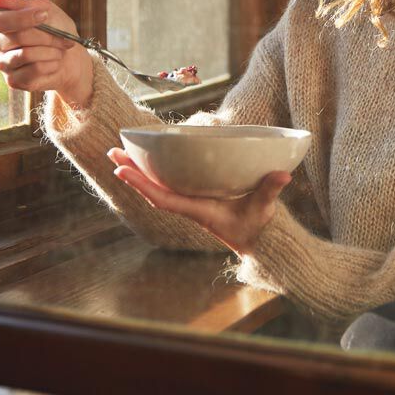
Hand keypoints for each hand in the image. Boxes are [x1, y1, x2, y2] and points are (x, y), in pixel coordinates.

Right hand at [0, 0, 93, 107]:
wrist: (71, 57)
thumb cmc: (56, 28)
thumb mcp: (44, 9)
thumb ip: (22, 4)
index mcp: (1, 24)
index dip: (22, 18)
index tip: (44, 15)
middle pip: (16, 37)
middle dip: (45, 36)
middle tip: (64, 38)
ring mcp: (3, 63)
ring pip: (26, 54)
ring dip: (50, 51)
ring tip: (60, 50)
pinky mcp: (13, 80)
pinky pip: (33, 70)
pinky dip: (51, 64)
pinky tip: (55, 62)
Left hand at [106, 147, 292, 256]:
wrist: (257, 241)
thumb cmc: (258, 226)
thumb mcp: (264, 209)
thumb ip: (270, 191)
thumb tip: (282, 175)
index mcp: (199, 210)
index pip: (164, 198)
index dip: (142, 185)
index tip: (122, 171)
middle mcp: (188, 206)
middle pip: (152, 189)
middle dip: (132, 172)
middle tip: (112, 152)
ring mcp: (189, 202)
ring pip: (156, 186)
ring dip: (138, 170)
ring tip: (119, 152)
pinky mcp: (194, 197)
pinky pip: (167, 185)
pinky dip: (152, 173)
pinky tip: (146, 162)